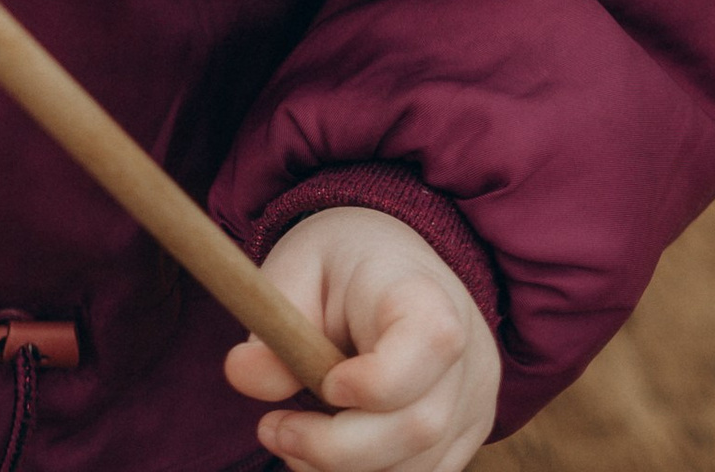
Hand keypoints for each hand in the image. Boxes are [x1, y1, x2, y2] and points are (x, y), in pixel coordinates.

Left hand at [228, 206, 499, 467]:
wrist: (393, 263)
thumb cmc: (340, 264)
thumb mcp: (296, 271)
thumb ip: (273, 322)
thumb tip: (240, 374)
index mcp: (427, 296)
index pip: (429, 345)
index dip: (375, 382)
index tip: (325, 385)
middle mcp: (468, 355)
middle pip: (419, 426)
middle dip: (336, 448)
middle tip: (273, 429)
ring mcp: (474, 403)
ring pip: (417, 468)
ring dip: (347, 469)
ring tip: (295, 436)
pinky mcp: (467, 438)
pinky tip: (330, 449)